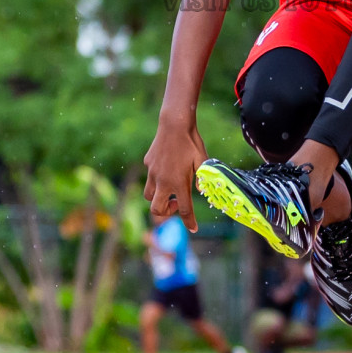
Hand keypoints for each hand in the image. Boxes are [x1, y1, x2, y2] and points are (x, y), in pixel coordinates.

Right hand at [143, 116, 207, 230]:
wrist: (174, 123)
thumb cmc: (191, 142)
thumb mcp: (203, 160)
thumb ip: (203, 178)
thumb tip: (203, 191)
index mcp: (179, 183)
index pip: (184, 210)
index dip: (189, 222)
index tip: (194, 229)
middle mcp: (163, 181)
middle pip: (157, 210)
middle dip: (166, 213)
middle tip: (176, 204)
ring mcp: (153, 173)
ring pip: (149, 196)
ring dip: (158, 198)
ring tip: (170, 189)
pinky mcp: (148, 164)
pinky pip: (149, 177)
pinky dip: (156, 180)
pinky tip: (166, 169)